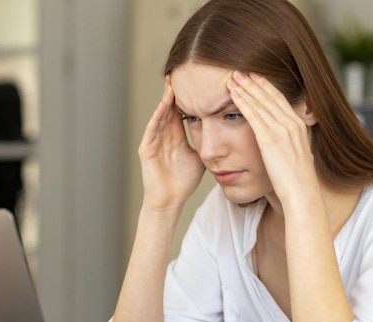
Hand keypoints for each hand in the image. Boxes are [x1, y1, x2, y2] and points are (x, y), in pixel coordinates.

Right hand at [139, 76, 205, 210]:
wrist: (169, 201)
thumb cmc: (183, 182)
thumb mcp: (200, 157)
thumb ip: (208, 144)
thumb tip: (226, 133)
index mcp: (176, 135)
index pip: (182, 109)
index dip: (190, 95)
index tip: (199, 79)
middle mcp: (164, 134)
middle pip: (170, 106)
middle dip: (176, 90)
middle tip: (183, 70)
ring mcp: (154, 140)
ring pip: (161, 114)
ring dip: (166, 98)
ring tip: (172, 82)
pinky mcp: (146, 149)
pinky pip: (152, 128)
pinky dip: (158, 116)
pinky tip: (164, 105)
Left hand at [227, 71, 318, 204]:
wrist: (302, 193)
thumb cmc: (298, 182)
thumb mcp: (299, 156)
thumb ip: (292, 145)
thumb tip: (286, 144)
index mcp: (299, 127)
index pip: (280, 100)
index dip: (266, 87)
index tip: (255, 77)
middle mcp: (291, 124)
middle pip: (269, 96)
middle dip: (253, 82)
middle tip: (240, 71)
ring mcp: (281, 130)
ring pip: (260, 102)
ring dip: (245, 88)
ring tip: (232, 77)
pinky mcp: (269, 139)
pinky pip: (253, 115)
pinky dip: (242, 101)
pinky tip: (233, 93)